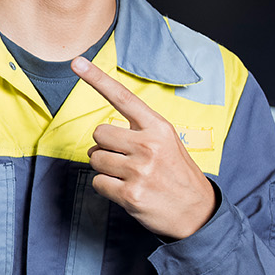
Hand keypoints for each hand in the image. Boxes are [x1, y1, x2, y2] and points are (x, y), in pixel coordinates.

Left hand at [70, 57, 218, 240]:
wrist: (197, 212)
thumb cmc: (176, 174)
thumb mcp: (167, 143)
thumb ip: (139, 131)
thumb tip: (101, 134)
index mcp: (158, 127)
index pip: (123, 97)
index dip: (97, 78)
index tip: (77, 62)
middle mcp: (148, 145)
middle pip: (99, 133)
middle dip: (104, 146)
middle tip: (124, 159)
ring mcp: (139, 170)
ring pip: (94, 158)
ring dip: (104, 168)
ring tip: (128, 176)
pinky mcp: (130, 194)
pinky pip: (97, 183)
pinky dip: (105, 187)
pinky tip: (126, 191)